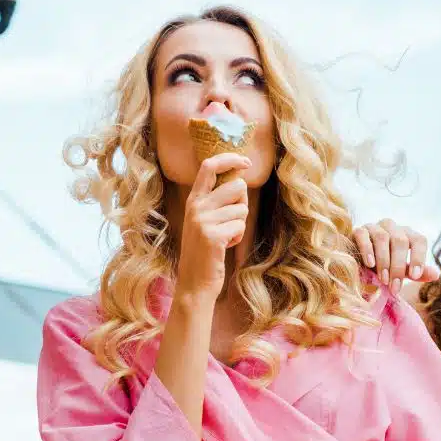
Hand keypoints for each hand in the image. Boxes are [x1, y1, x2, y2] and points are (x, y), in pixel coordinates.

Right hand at [175, 153, 251, 300]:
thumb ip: (216, 200)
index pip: (209, 166)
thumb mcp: (205, 220)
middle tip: (232, 220)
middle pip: (237, 186)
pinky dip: (238, 237)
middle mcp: (195, 207)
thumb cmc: (205, 250)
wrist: (194, 282)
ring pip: (242, 209)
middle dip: (243, 203)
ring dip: (240, 224)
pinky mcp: (212, 236)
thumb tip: (239, 178)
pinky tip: (225, 246)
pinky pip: (240, 226)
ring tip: (225, 236)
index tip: (246, 161)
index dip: (230, 159)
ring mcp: (202, 221)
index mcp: (193, 200)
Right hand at [351, 218, 440, 292]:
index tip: (415, 276)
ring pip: (382, 238)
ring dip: (384, 260)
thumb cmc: (382, 267)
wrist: (357, 264)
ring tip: (383, 279)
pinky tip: (369, 264)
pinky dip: (367, 250)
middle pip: (400, 241)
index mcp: (407, 234)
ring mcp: (375, 226)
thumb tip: (436, 274)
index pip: (419, 240)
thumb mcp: (400, 272)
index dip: (418, 257)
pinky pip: (363, 235)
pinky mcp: (358, 229)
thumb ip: (415, 272)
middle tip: (394, 287)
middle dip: (398, 266)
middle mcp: (393, 227)